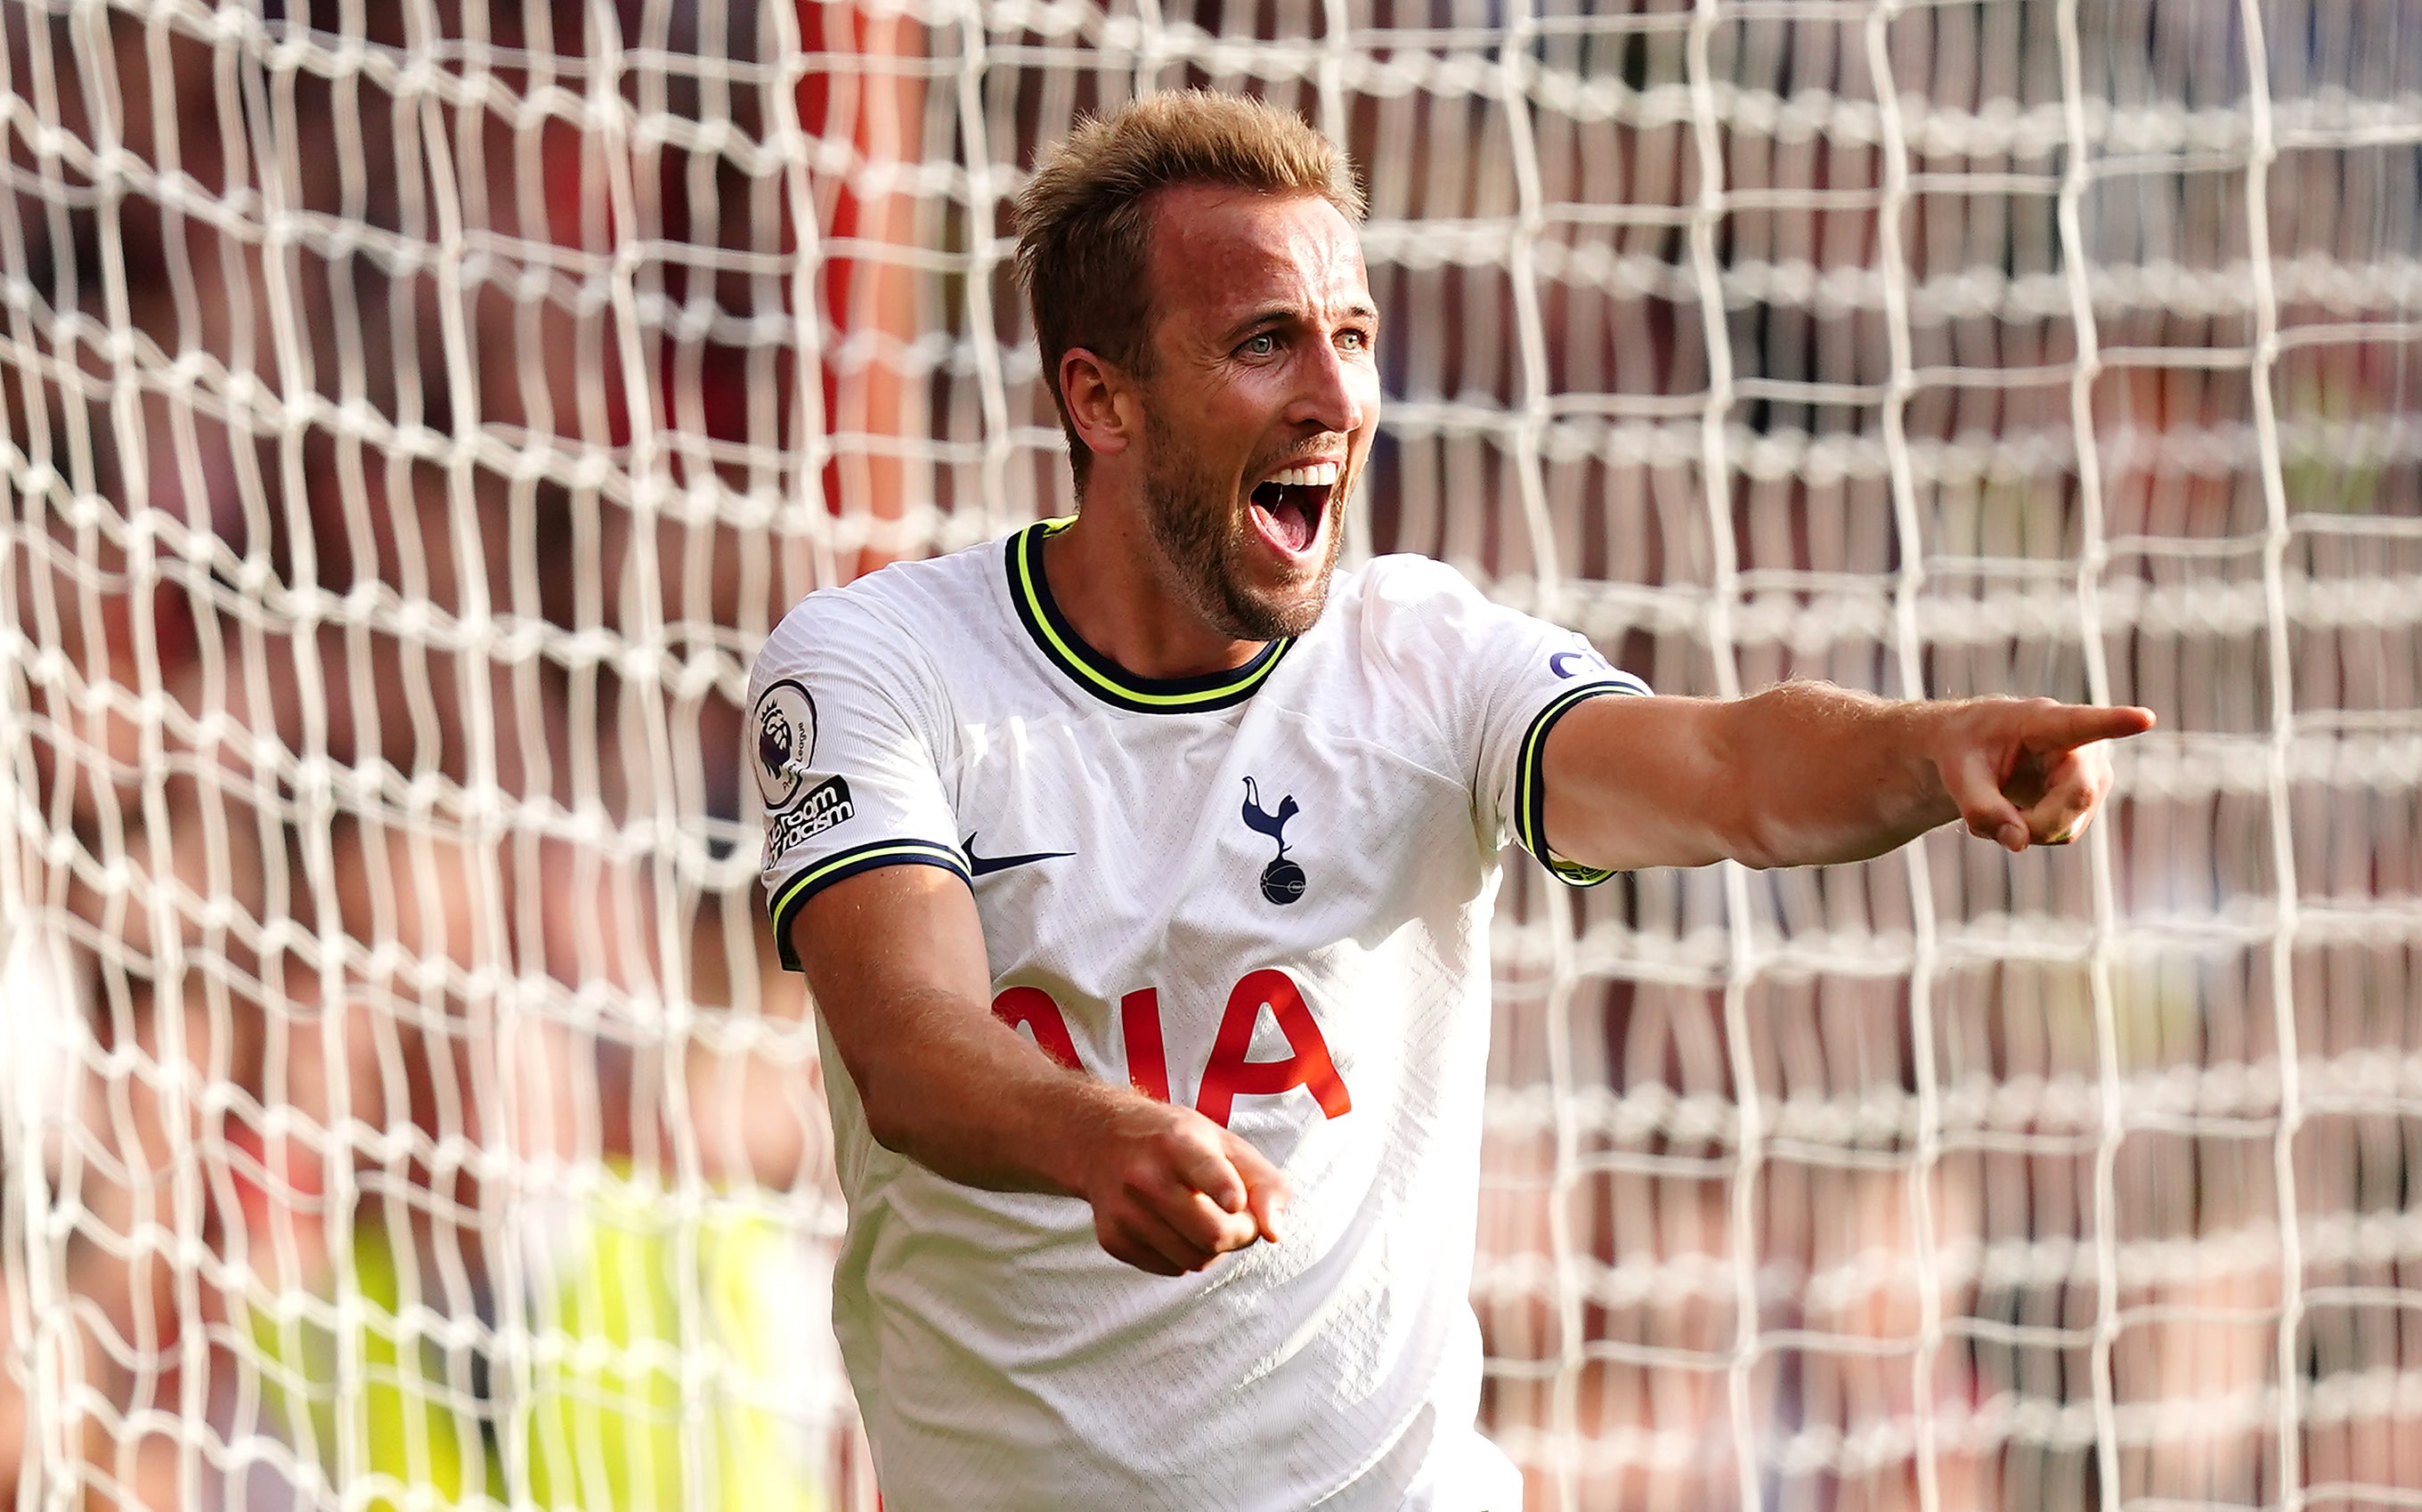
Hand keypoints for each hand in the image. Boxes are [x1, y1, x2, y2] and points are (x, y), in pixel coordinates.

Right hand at [1080, 1098, 1290, 1275]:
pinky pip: (1171, 1269)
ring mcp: (1125, 1212)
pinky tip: (1178, 1228)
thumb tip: (1274, 1233)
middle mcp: (1145, 1177)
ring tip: (1209, 1220)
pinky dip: (1186, 1256)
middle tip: (1241, 1219)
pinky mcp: (1113, 1239)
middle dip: (1241, 1234)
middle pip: (1212, 1233)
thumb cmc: (1175, 1142)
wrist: (1101, 1141)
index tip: (1235, 1202)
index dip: (1224, 1189)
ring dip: (1215, 1249)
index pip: (1203, 1170)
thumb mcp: (1224, 1143)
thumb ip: (1265, 1183)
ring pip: (1194, 1259)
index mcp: (1177, 1142)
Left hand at [1931, 697, 2155, 851]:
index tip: (2145, 718)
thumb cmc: (1964, 749)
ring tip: (1997, 806)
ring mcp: (2092, 775)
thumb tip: (2020, 843)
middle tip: (1988, 824)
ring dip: (2028, 828)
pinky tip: (2015, 813)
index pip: (2084, 723)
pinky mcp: (2088, 800)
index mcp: (2045, 721)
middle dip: (2034, 822)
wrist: (1972, 751)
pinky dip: (2034, 833)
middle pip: (2077, 797)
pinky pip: (2065, 833)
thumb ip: (1981, 808)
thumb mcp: (1957, 775)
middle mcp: (2082, 746)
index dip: (2117, 722)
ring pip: (2071, 823)